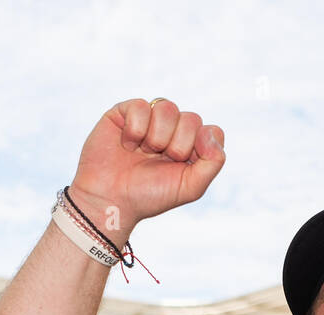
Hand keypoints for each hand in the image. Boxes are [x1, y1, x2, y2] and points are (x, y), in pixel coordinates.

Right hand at [69, 99, 225, 235]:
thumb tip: (210, 131)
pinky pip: (141, 105)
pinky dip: (135, 129)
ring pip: (168, 107)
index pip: (212, 131)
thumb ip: (213, 162)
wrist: (110, 199)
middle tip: (159, 160)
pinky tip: (127, 144)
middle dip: (177, 145)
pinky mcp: (125, 112)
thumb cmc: (150, 195)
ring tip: (144, 152)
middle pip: (192, 119)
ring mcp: (150, 119)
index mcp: (192, 148)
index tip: (183, 163)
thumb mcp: (190, 187)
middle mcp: (173, 130)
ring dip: (157, 136)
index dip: (202, 145)